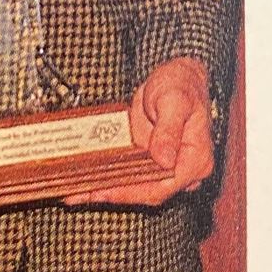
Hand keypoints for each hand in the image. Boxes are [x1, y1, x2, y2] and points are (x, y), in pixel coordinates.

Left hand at [62, 58, 215, 207]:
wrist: (178, 77)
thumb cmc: (182, 86)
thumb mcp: (175, 101)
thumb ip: (169, 129)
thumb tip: (164, 159)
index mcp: (195, 161)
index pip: (162, 187)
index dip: (133, 192)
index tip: (108, 191)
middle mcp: (180, 170)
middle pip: (146, 191)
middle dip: (113, 194)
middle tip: (83, 193)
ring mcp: (163, 166)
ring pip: (134, 186)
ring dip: (105, 189)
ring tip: (76, 191)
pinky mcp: (148, 159)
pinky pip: (128, 172)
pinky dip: (108, 176)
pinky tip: (85, 179)